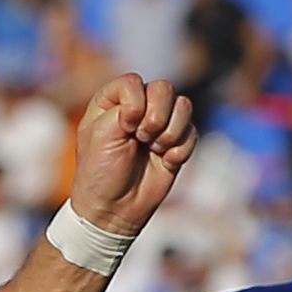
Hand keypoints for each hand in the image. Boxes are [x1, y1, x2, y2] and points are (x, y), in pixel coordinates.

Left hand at [66, 73, 198, 239]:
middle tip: (142, 139)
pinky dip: (180, 150)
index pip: (134, 82)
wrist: (114, 210)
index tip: (125, 127)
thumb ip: (123, 108)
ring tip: (154, 150)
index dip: (135, 103)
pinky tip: (165, 162)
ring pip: (183, 106)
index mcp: (112, 101)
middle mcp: (137, 108)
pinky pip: (192, 133)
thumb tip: (150, 106)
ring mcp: (158, 125)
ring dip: (171, 132)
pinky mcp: (175, 144)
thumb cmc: (100, 172)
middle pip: (164, 89)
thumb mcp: (101, 134)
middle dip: (157, 116)